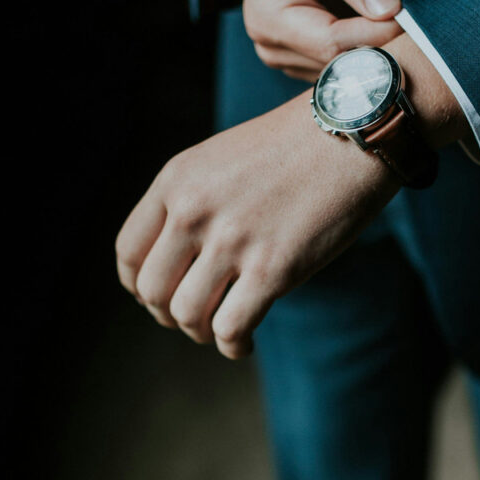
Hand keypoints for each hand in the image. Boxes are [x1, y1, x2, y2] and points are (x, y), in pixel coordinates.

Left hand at [115, 35, 467, 357]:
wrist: (351, 133)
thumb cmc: (293, 148)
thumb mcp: (221, 158)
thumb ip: (191, 199)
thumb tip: (178, 258)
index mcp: (176, 181)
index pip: (128, 252)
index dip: (139, 286)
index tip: (161, 296)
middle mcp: (194, 211)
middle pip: (153, 292)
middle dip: (170, 315)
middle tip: (197, 318)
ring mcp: (232, 241)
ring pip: (187, 315)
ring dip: (202, 333)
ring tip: (223, 329)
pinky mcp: (273, 269)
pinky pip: (231, 329)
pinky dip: (233, 346)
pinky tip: (246, 343)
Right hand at [229, 0, 412, 80]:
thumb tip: (387, 10)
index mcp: (268, 18)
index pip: (332, 44)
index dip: (376, 32)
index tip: (407, 8)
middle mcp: (275, 46)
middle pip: (344, 60)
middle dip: (383, 31)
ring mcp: (294, 57)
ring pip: (354, 63)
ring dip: (383, 32)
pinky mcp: (313, 56)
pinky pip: (354, 58)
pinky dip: (376, 34)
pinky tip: (379, 2)